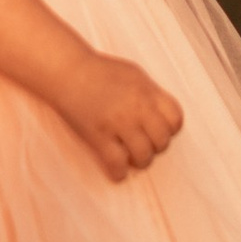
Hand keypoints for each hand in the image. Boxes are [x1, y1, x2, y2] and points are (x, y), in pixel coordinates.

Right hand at [40, 54, 182, 182]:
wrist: (65, 70)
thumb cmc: (98, 70)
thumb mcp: (133, 74)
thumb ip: (150, 93)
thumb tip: (161, 114)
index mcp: (146, 92)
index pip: (175, 119)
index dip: (170, 129)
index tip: (159, 131)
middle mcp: (136, 108)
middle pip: (162, 140)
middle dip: (155, 146)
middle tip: (144, 145)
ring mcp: (117, 123)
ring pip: (143, 155)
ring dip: (140, 161)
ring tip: (131, 158)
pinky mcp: (98, 135)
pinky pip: (116, 162)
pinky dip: (119, 171)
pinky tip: (117, 171)